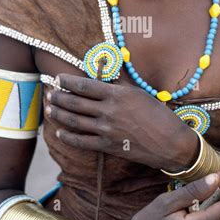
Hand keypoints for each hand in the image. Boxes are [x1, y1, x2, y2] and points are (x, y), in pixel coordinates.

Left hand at [45, 73, 198, 170]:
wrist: (170, 142)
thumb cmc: (157, 114)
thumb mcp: (138, 93)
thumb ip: (117, 84)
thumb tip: (102, 73)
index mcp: (117, 94)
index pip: (84, 85)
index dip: (67, 81)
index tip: (57, 78)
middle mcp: (109, 111)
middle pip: (74, 102)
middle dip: (58, 97)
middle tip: (49, 93)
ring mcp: (107, 130)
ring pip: (74, 121)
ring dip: (59, 114)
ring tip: (49, 109)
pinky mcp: (108, 146)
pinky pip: (82, 141)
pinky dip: (68, 137)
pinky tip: (60, 133)